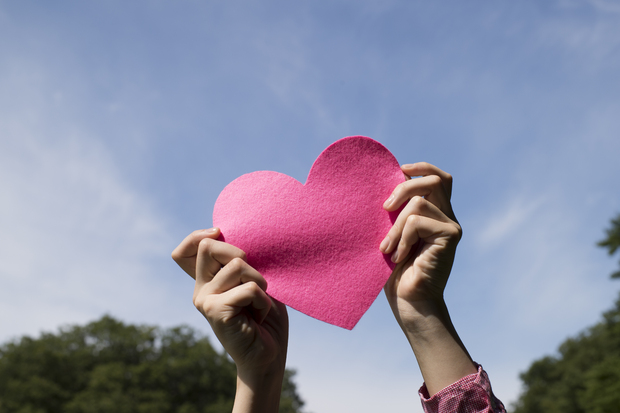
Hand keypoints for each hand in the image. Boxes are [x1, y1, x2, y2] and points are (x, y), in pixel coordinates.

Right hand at [172, 228, 287, 411]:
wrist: (268, 356)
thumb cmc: (266, 317)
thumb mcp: (255, 281)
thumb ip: (242, 263)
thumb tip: (237, 239)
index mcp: (208, 281)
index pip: (183, 252)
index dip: (198, 236)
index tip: (220, 236)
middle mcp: (201, 289)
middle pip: (208, 246)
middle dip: (240, 253)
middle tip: (255, 279)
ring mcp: (205, 300)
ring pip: (237, 265)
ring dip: (261, 282)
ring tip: (260, 303)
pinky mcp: (216, 312)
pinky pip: (248, 289)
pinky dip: (263, 301)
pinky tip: (259, 316)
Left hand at [380, 162, 460, 315]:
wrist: (409, 302)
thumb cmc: (395, 271)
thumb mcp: (392, 233)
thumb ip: (396, 211)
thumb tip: (387, 182)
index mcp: (436, 213)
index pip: (438, 178)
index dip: (421, 168)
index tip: (399, 170)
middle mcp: (447, 217)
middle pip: (434, 180)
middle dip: (404, 188)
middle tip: (385, 208)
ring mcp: (451, 226)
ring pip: (419, 203)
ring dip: (395, 226)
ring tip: (387, 248)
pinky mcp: (450, 236)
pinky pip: (417, 222)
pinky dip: (401, 238)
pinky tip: (398, 257)